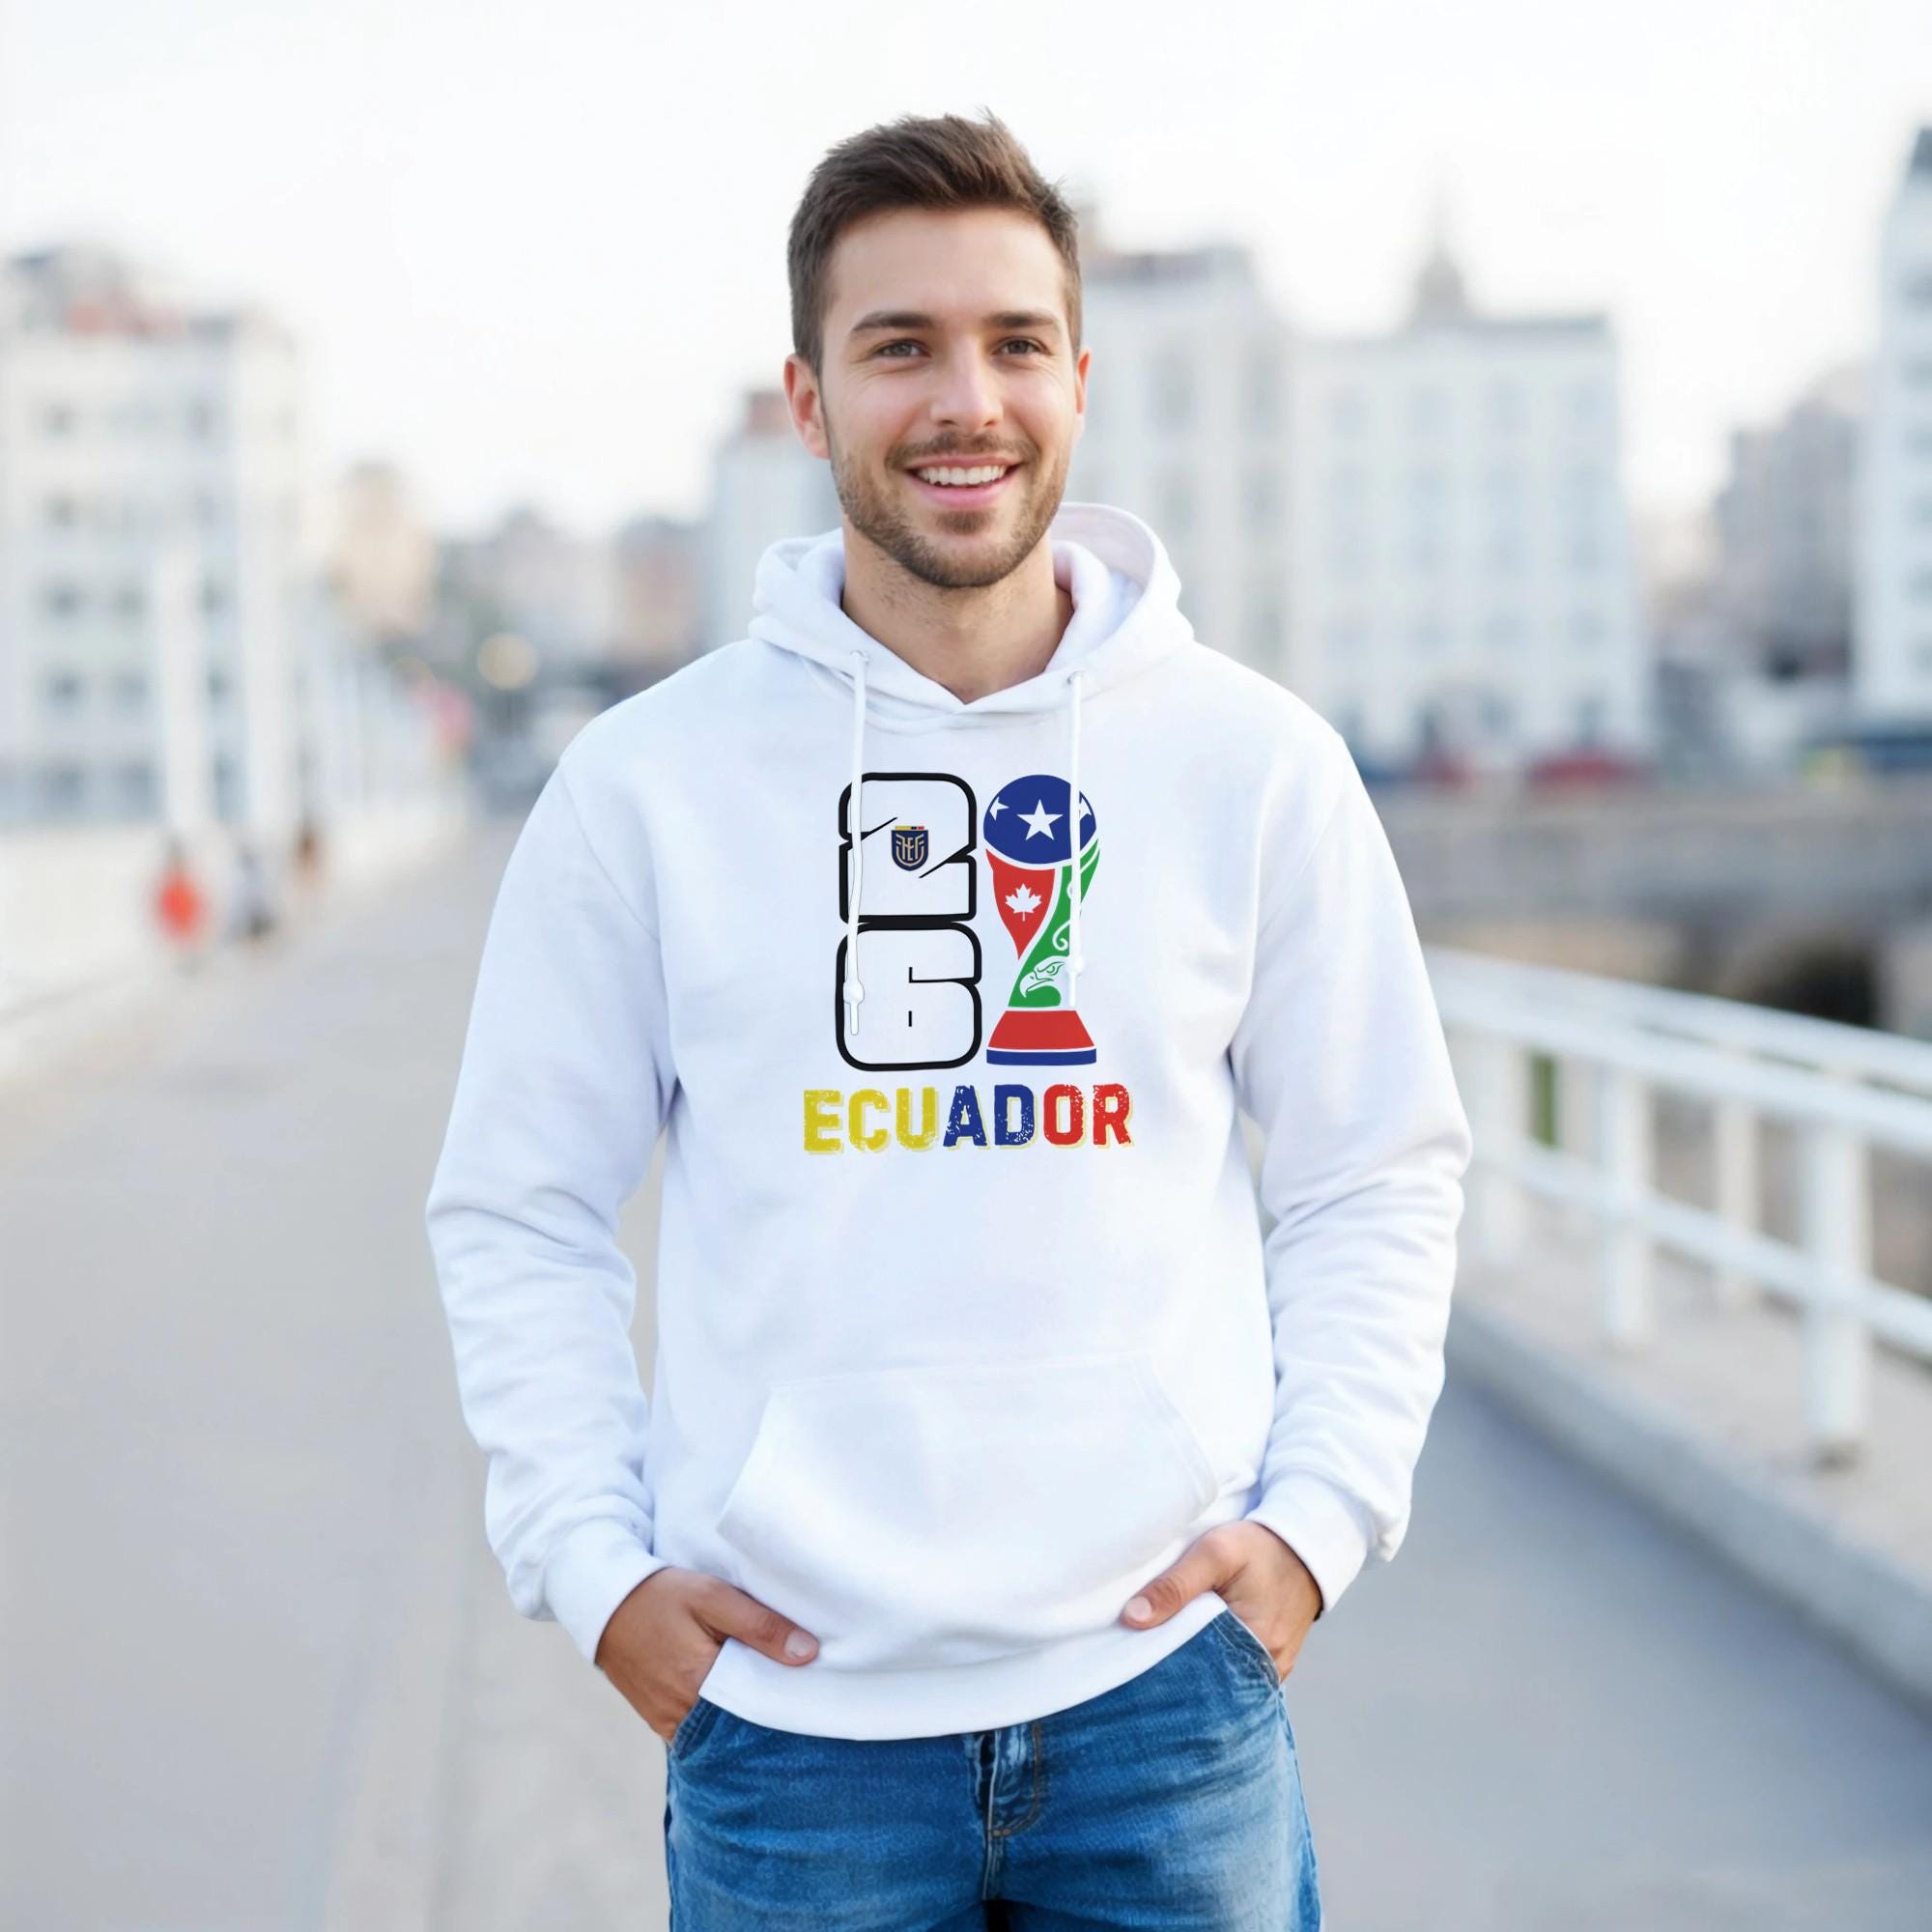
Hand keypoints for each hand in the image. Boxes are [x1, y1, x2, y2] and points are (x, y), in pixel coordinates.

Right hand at [595, 1566, 819, 1744]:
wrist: (605, 1603)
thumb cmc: (661, 1595)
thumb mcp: (711, 1596)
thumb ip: (759, 1625)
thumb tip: (808, 1654)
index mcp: (699, 1679)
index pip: (760, 1704)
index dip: (788, 1697)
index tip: (812, 1687)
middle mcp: (683, 1711)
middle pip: (742, 1723)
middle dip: (770, 1712)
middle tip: (797, 1694)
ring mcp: (669, 1722)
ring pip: (721, 1732)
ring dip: (744, 1717)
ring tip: (770, 1696)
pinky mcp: (660, 1723)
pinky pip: (699, 1733)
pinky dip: (719, 1722)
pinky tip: (737, 1705)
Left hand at [1119, 1521, 1321, 1680]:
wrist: (1306, 1546)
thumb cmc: (1261, 1547)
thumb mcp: (1216, 1553)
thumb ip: (1176, 1584)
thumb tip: (1132, 1617)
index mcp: (1256, 1644)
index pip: (1197, 1673)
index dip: (1161, 1667)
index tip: (1131, 1661)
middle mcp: (1266, 1668)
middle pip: (1208, 1684)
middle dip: (1174, 1675)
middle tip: (1138, 1665)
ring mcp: (1270, 1671)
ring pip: (1220, 1682)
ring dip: (1193, 1671)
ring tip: (1159, 1660)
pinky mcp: (1270, 1665)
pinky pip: (1234, 1676)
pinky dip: (1211, 1667)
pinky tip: (1188, 1656)